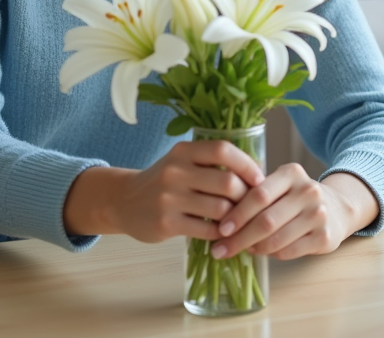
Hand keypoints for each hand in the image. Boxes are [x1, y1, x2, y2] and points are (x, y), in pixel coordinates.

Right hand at [64, 140, 263, 241]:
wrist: (123, 202)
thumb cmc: (163, 182)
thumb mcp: (182, 163)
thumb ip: (211, 164)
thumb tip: (256, 174)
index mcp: (183, 151)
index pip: (222, 150)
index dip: (247, 165)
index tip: (259, 179)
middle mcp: (175, 171)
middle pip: (227, 182)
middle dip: (245, 196)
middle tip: (250, 206)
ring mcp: (169, 198)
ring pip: (220, 209)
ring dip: (236, 218)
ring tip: (238, 221)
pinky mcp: (166, 223)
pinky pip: (207, 230)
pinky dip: (221, 233)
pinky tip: (222, 233)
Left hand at [207, 167, 377, 260]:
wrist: (337, 208)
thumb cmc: (295, 197)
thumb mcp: (280, 185)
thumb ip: (255, 194)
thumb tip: (218, 217)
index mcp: (291, 173)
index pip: (259, 194)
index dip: (237, 214)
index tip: (220, 228)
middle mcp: (308, 191)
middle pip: (266, 220)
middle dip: (239, 238)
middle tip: (220, 249)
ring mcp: (319, 214)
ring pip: (276, 239)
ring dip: (253, 248)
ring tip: (240, 249)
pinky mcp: (325, 237)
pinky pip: (288, 251)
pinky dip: (270, 254)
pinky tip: (260, 252)